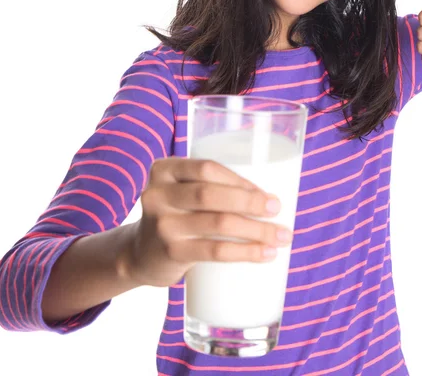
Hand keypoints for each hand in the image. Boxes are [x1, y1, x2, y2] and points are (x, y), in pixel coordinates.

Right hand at [121, 157, 292, 287]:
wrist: (139, 254)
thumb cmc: (178, 215)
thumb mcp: (182, 192)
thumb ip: (211, 184)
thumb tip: (270, 194)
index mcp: (164, 169)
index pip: (207, 168)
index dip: (240, 179)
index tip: (268, 193)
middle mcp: (158, 194)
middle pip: (212, 194)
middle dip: (251, 202)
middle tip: (278, 209)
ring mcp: (163, 224)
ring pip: (218, 223)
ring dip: (257, 230)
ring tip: (281, 236)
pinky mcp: (171, 252)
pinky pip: (214, 251)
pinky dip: (245, 252)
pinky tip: (266, 254)